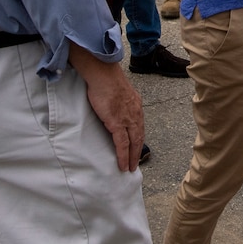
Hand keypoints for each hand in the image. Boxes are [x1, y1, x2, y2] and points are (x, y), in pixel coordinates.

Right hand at [69, 47, 144, 172]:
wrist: (103, 75)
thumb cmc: (107, 80)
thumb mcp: (119, 91)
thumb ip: (120, 100)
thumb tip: (114, 104)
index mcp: (136, 105)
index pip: (139, 126)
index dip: (138, 138)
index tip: (136, 147)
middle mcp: (135, 114)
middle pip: (139, 137)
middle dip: (137, 152)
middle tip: (135, 164)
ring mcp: (127, 120)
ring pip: (133, 143)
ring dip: (132, 157)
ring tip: (129, 168)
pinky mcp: (117, 124)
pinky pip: (122, 145)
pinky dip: (123, 156)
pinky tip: (123, 165)